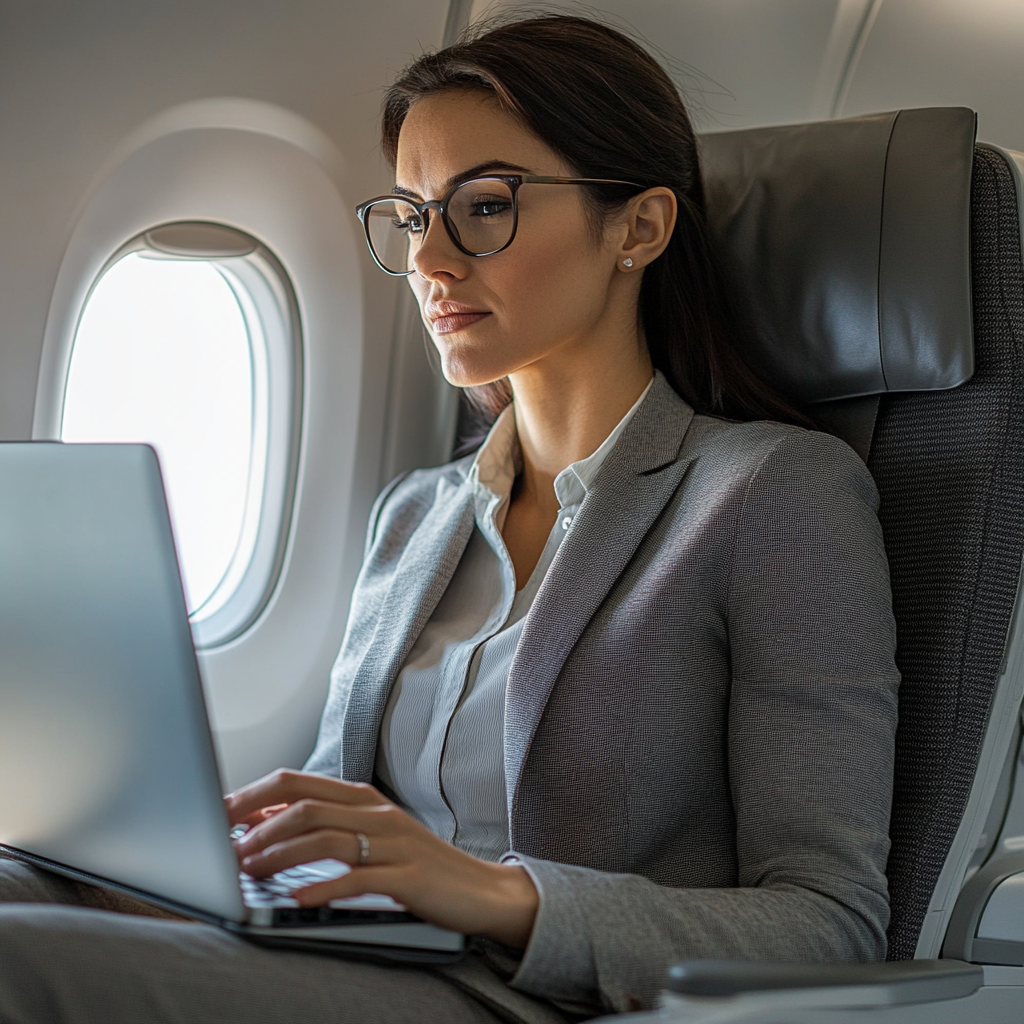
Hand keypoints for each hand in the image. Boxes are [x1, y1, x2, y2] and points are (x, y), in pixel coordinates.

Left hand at [224, 769, 538, 947]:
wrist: (479, 889)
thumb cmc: (416, 864)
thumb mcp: (369, 836)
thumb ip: (324, 824)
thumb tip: (263, 820)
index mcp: (362, 798)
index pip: (297, 782)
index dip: (253, 795)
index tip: (218, 812)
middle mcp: (376, 812)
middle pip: (306, 805)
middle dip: (258, 823)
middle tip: (225, 845)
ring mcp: (394, 842)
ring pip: (326, 838)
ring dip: (281, 854)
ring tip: (250, 870)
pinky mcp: (409, 877)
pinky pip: (360, 879)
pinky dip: (325, 888)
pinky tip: (300, 899)